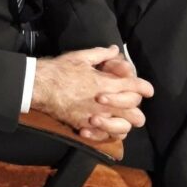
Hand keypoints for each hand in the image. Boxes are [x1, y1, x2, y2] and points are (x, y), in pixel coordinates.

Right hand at [30, 45, 153, 142]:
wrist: (39, 86)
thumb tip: (115, 50)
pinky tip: (102, 125)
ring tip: (120, 117)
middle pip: (134, 112)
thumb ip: (101, 54)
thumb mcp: (81, 57)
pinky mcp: (83, 125)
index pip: (134, 88)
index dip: (144, 88)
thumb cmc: (60, 69)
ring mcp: (94, 117)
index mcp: (105, 84)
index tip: (148, 90)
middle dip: (136, 106)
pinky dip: (106, 132)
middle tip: (132, 102)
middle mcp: (104, 103)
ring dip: (124, 122)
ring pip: (123, 129)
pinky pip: (103, 136)